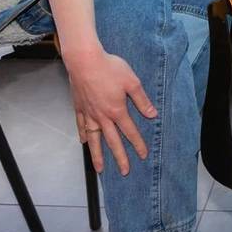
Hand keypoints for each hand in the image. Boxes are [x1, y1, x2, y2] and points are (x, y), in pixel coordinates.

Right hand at [63, 46, 156, 175]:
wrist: (84, 60)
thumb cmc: (109, 68)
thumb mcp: (132, 81)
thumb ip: (142, 100)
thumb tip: (152, 114)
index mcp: (117, 110)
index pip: (130, 132)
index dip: (138, 144)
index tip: (143, 155)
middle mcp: (102, 116)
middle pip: (112, 141)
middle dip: (120, 157)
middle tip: (124, 171)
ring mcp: (88, 113)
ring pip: (93, 139)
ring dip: (97, 155)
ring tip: (99, 169)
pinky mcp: (78, 107)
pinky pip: (80, 126)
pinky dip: (82, 135)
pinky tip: (83, 142)